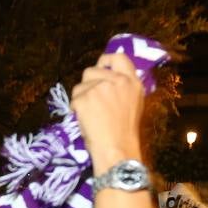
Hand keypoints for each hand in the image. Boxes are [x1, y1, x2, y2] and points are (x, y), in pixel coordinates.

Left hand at [70, 52, 145, 168]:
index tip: (100, 67)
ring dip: (81, 97)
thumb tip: (107, 80)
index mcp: (132, 82)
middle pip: (91, 71)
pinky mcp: (84, 98)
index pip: (118, 58)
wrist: (117, 149)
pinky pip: (73, 99)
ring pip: (80, 85)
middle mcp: (117, 80)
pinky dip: (75, 110)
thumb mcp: (134, 104)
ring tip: (90, 114)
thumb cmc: (125, 133)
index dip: (106, 60)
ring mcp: (99, 88)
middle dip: (88, 83)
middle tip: (91, 100)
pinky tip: (85, 120)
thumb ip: (123, 88)